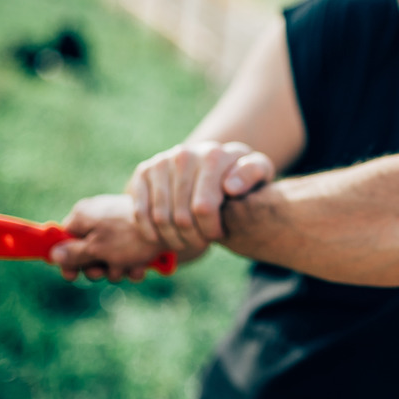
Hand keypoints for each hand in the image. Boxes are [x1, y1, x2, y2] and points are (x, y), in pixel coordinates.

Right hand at [51, 193, 176, 282]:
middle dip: (98, 268)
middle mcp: (99, 217)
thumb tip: (54, 255)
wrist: (173, 227)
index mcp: (83, 215)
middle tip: (107, 272)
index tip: (72, 277)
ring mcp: (118, 225)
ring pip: (108, 256)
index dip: (67, 260)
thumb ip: (74, 254)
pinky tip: (142, 266)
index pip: (64, 239)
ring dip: (118, 269)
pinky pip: (126, 253)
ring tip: (129, 268)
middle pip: (87, 251)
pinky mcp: (136, 233)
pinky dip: (133, 263)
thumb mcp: (97, 249)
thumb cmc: (130, 237)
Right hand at [127, 141, 275, 252]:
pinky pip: (140, 211)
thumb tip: (230, 187)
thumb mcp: (259, 172)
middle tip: (200, 244)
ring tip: (185, 242)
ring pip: (160, 216)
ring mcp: (162, 162)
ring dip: (172, 238)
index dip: (210, 230)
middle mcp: (185, 154)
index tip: (218, 235)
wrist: (215, 162)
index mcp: (214, 155)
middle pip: (181, 216)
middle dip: (192, 238)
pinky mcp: (144, 171)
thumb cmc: (241, 175)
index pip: (204, 208)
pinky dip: (149, 231)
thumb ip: (253, 174)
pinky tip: (162, 238)